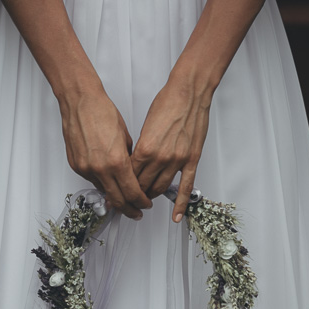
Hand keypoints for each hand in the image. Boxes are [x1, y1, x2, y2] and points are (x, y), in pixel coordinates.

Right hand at [59, 89, 151, 219]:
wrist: (80, 102)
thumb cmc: (103, 112)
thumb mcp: (126, 137)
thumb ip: (129, 160)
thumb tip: (132, 174)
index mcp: (116, 161)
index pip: (132, 192)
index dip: (141, 201)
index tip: (145, 204)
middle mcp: (100, 169)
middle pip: (118, 200)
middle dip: (129, 209)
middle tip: (136, 212)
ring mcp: (86, 169)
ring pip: (104, 191)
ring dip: (115, 196)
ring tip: (123, 197)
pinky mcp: (77, 166)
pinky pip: (92, 181)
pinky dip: (102, 183)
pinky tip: (109, 181)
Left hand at [131, 74, 212, 222]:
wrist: (189, 93)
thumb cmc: (166, 103)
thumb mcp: (144, 127)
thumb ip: (139, 148)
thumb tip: (133, 163)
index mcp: (145, 149)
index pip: (129, 176)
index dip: (122, 186)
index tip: (117, 193)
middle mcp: (160, 158)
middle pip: (143, 186)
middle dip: (134, 194)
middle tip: (129, 200)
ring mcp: (177, 160)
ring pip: (161, 188)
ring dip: (152, 196)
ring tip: (146, 199)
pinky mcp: (191, 160)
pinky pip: (186, 187)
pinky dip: (180, 204)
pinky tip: (176, 215)